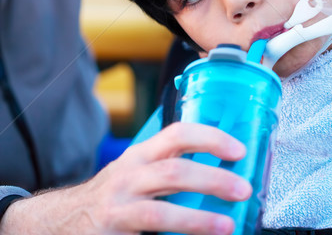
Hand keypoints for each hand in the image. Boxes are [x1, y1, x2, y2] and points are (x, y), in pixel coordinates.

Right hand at [0, 123, 250, 234]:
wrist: (59, 221)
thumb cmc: (111, 197)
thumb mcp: (135, 173)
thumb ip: (166, 169)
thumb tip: (218, 174)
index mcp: (140, 154)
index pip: (178, 134)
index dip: (210, 138)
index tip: (238, 149)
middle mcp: (129, 174)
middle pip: (176, 169)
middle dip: (213, 178)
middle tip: (244, 188)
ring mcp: (120, 203)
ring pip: (163, 205)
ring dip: (199, 215)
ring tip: (228, 223)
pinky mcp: (114, 228)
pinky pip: (152, 228)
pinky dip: (181, 232)